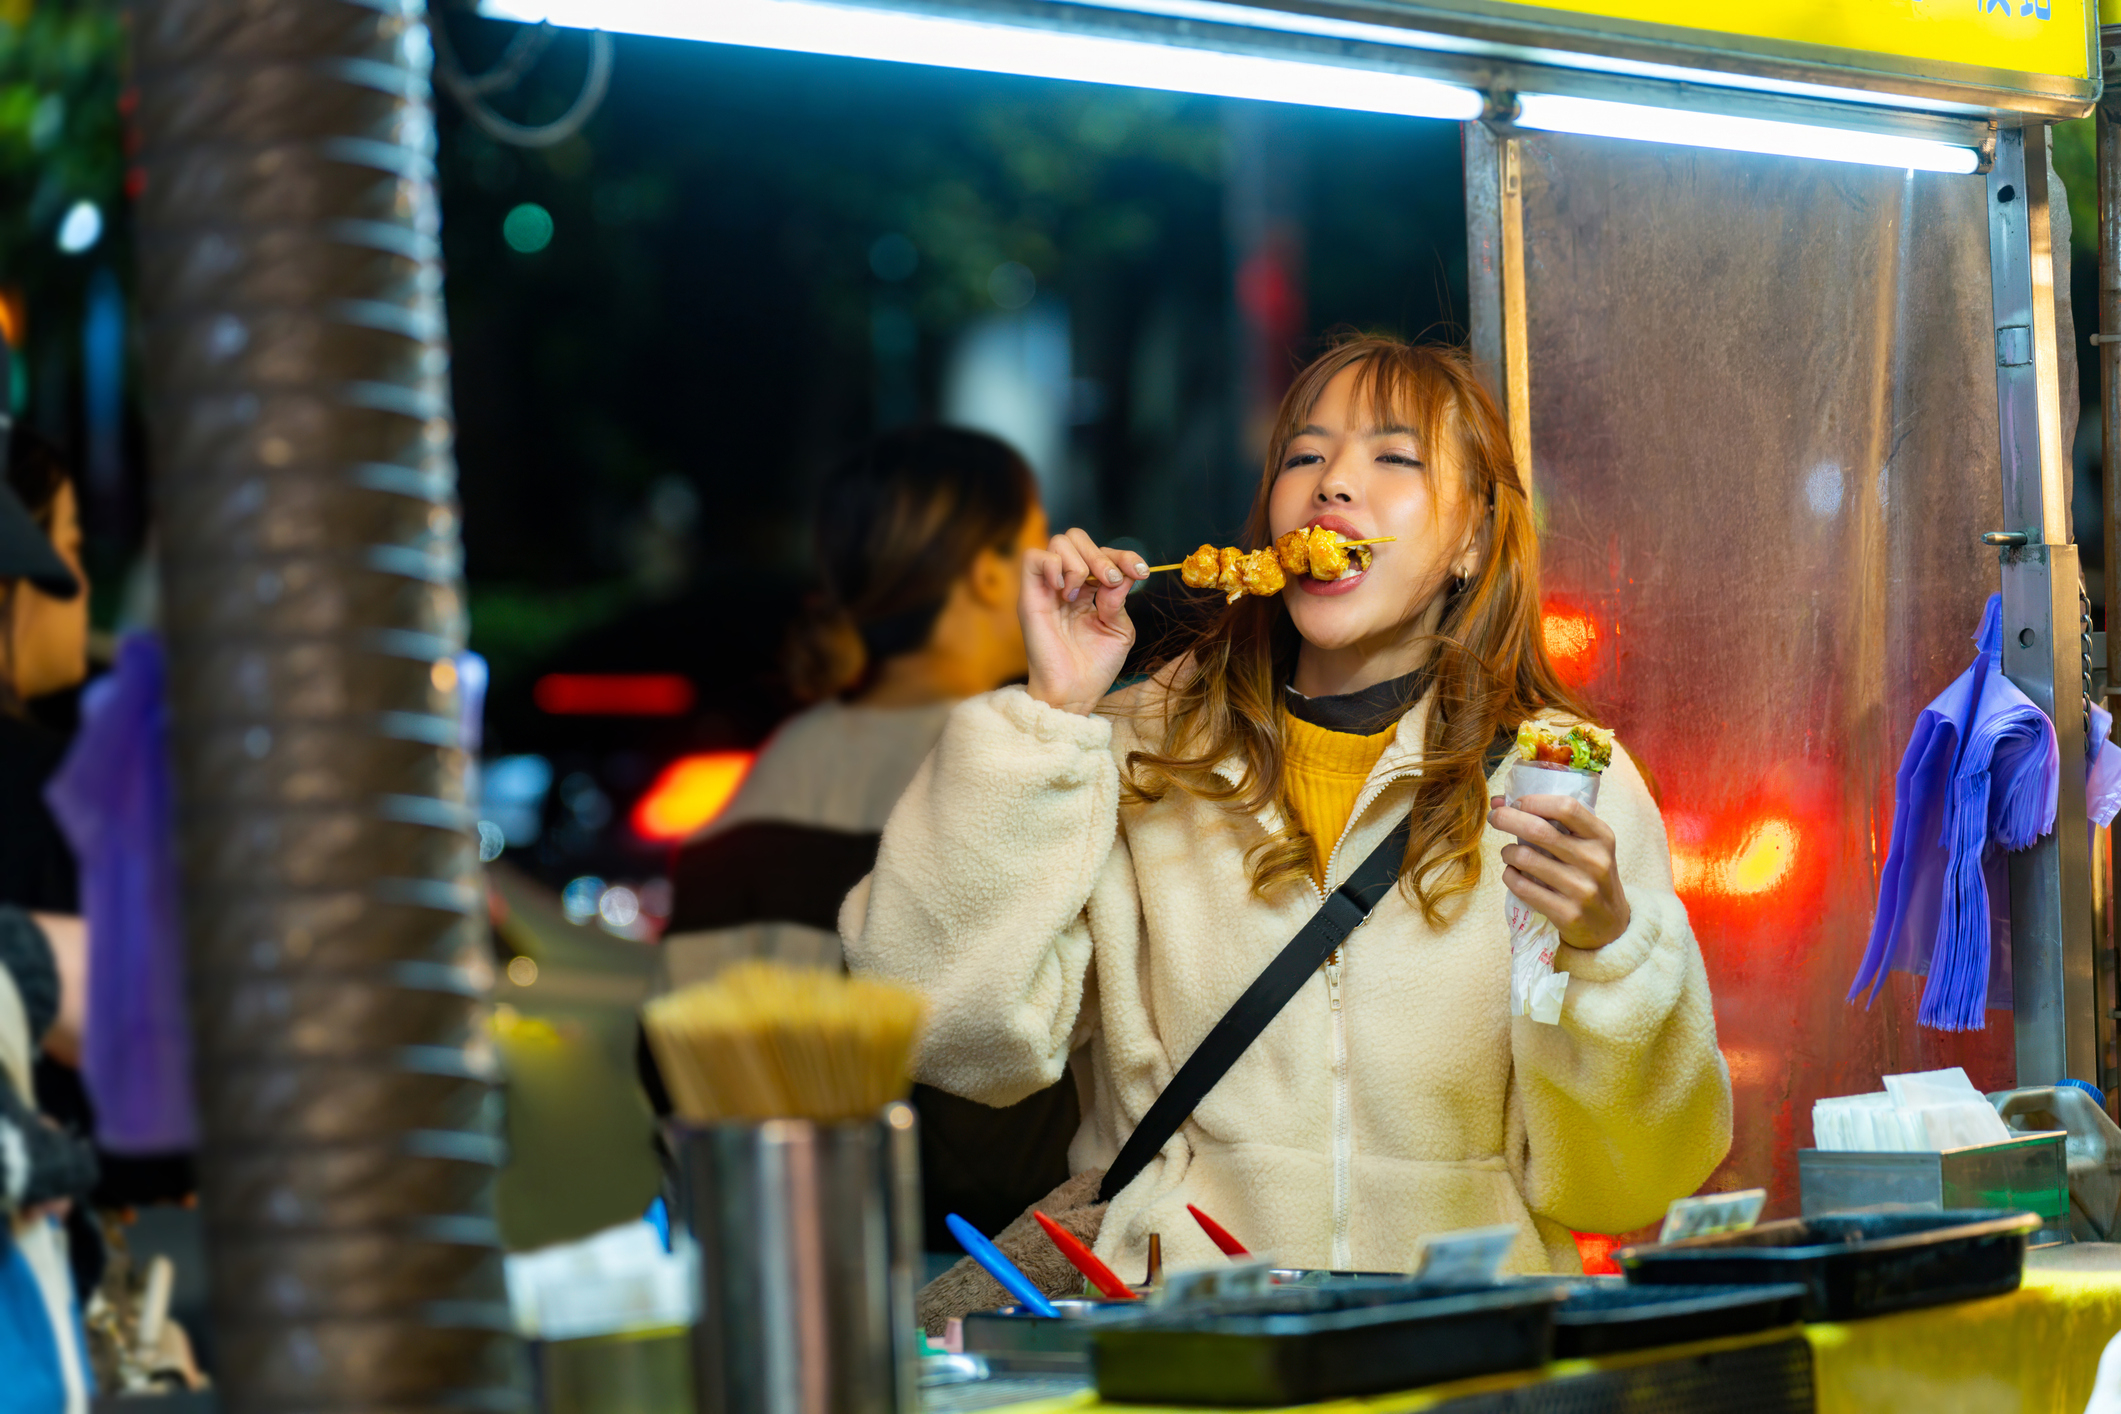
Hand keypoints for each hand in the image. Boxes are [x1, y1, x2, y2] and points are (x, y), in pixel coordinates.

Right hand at [1022, 529, 1148, 715]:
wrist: (1074, 692)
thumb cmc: (1095, 666)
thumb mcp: (1119, 630)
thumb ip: (1118, 600)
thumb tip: (1117, 576)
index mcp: (1091, 590)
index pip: (1104, 553)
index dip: (1124, 556)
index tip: (1142, 572)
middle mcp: (1068, 583)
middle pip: (1078, 538)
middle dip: (1101, 555)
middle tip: (1111, 581)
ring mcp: (1048, 588)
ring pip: (1058, 542)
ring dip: (1080, 563)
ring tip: (1083, 594)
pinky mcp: (1030, 595)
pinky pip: (1034, 558)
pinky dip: (1054, 566)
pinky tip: (1066, 592)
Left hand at [1488, 794, 1630, 949]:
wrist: (1610, 926)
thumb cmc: (1590, 876)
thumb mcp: (1587, 846)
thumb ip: (1553, 822)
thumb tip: (1500, 800)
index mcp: (1602, 837)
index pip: (1566, 807)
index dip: (1534, 801)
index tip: (1516, 802)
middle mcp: (1595, 861)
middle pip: (1539, 830)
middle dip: (1507, 818)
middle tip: (1494, 817)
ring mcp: (1582, 889)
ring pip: (1525, 859)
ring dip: (1507, 852)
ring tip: (1508, 853)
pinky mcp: (1568, 914)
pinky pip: (1523, 887)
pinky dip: (1509, 876)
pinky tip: (1512, 873)